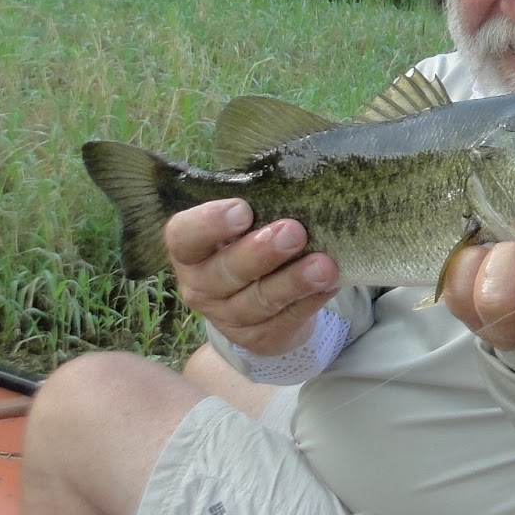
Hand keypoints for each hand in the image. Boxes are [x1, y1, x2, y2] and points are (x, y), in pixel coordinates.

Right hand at [165, 199, 339, 354]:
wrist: (262, 299)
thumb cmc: (252, 240)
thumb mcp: (247, 221)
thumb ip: (257, 203)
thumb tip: (292, 175)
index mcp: (189, 250)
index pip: (184, 236)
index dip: (209, 224)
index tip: (243, 210)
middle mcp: (200, 286)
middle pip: (226, 272)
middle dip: (261, 252)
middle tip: (294, 231)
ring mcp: (227, 317)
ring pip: (259, 301)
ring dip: (293, 282)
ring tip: (324, 265)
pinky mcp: (257, 339)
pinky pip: (285, 321)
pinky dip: (311, 301)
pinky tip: (330, 283)